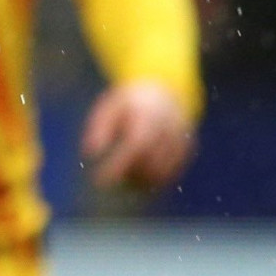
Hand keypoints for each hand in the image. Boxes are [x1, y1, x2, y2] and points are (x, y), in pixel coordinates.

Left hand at [81, 78, 195, 193]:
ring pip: (161, 175)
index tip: (98, 180)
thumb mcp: (109, 107)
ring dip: (140, 182)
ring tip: (122, 176)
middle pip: (149, 165)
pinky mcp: (186, 153)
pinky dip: (153, 181)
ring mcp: (180, 143)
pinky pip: (170, 175)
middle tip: (109, 178)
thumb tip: (88, 153)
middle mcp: (168, 131)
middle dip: (127, 177)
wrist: (164, 93)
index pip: (135, 147)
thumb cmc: (129, 103)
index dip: (118, 166)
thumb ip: (99, 127)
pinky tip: (138, 176)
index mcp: (148, 117)